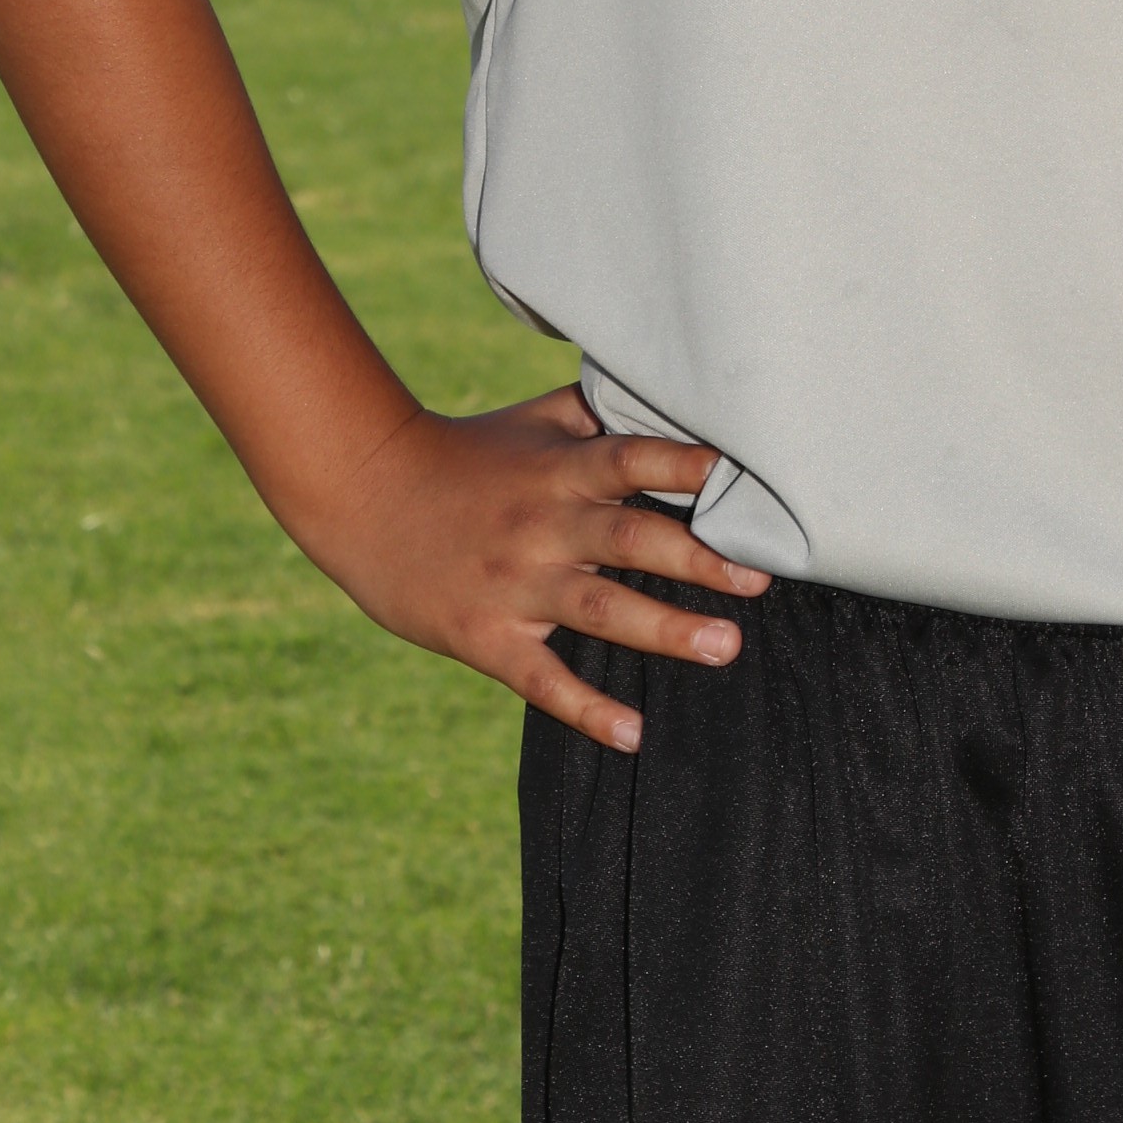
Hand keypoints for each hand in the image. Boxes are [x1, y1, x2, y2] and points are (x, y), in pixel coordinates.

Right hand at [302, 385, 769, 755]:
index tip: (740, 475)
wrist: (364, 496)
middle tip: (759, 580)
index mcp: (559, 470)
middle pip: (628, 537)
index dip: (682, 465)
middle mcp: (542, 525)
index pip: (629, 459)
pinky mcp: (485, 636)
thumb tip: (673, 387)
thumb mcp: (531, 421)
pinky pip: (541, 679)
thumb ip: (599, 413)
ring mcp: (514, 584)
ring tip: (725, 646)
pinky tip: (632, 735)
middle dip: (697, 559)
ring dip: (664, 630)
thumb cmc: (465, 455)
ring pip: (598, 609)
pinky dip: (586, 709)